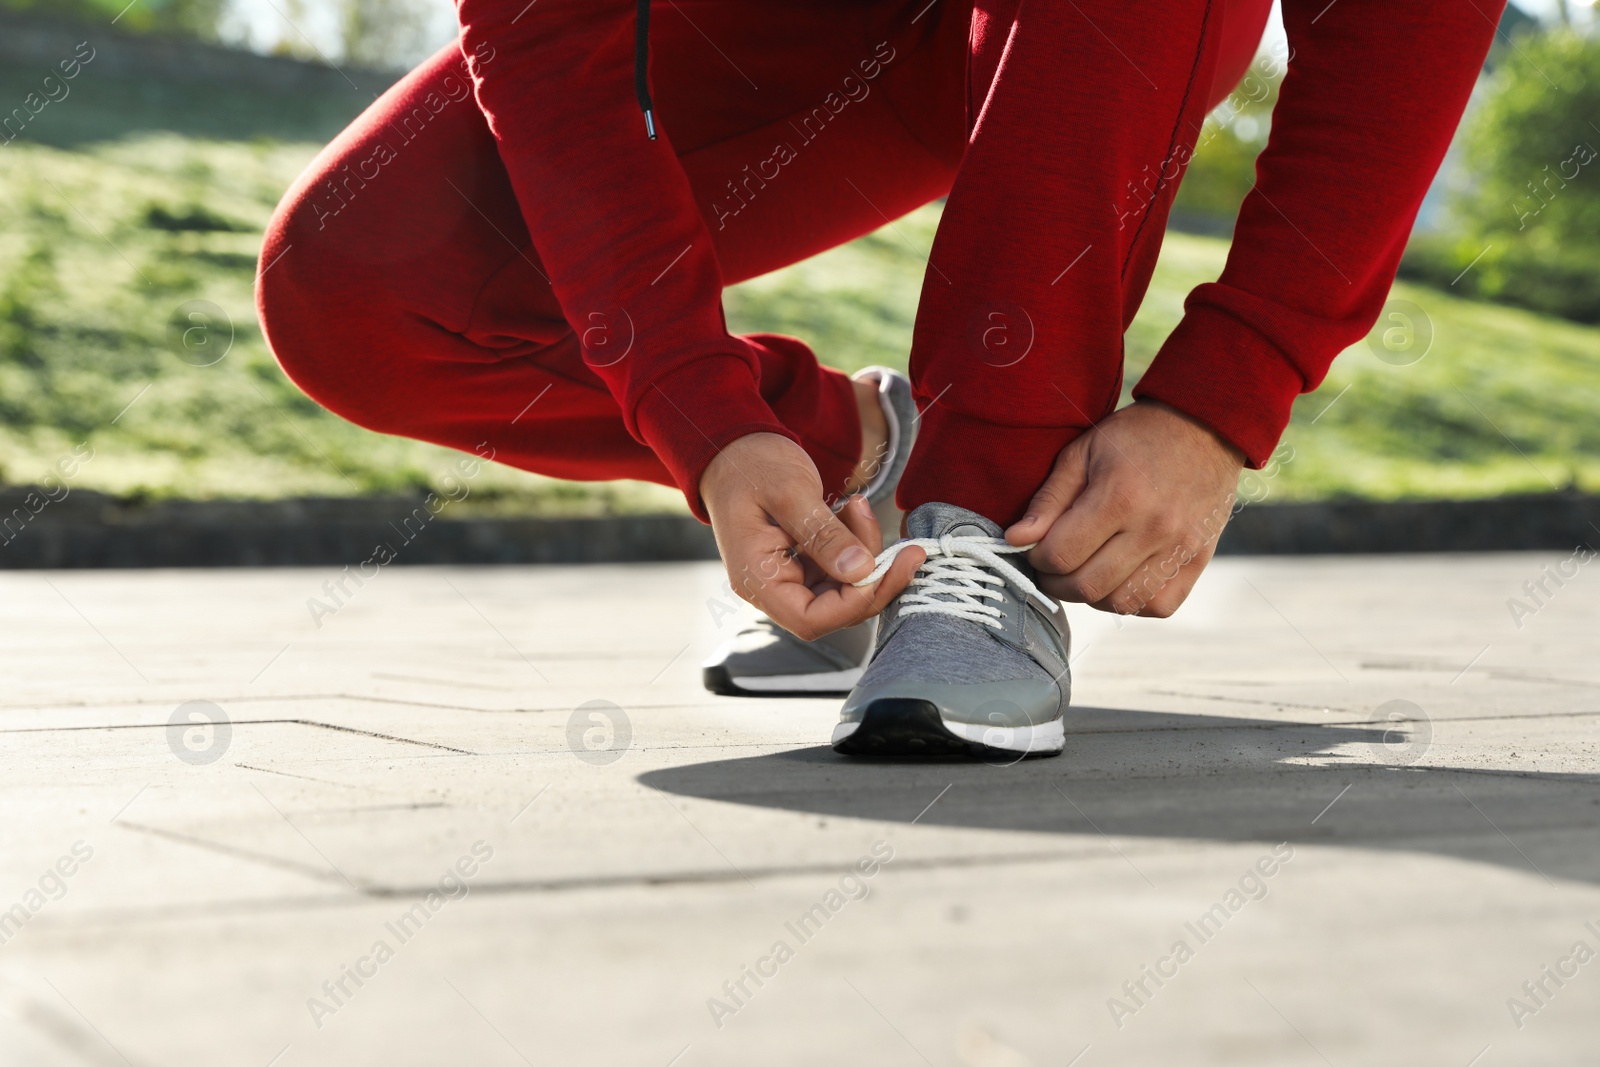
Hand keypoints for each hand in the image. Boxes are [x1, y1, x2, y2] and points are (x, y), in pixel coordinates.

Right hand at [700, 433, 923, 640]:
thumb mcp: (791, 492)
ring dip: (866, 557)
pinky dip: (856, 547)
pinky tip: (853, 512)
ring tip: (858, 507)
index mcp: (756, 579)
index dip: (854, 603)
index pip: (810, 619)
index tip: (886, 567)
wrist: (732, 448)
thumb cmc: (750, 465)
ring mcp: (787, 577)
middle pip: (833, 610)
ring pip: (842, 591)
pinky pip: (839, 572)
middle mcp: (770, 588)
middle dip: (872, 580)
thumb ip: (823, 534)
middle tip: (900, 544)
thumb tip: (861, 571)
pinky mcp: (802, 564)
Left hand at [1005, 401, 1245, 616]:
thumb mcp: (1082, 452)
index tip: (1036, 548)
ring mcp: (1180, 548)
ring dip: (1092, 595)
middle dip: (1057, 583)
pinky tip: (1119, 578)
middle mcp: (1154, 528)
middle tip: (1053, 566)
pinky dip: (1132, 602)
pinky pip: (1158, 605)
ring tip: (1084, 571)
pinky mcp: (1199, 560)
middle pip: (1088, 586)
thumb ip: (1048, 500)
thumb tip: (1015, 541)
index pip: (1061, 555)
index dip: (1038, 558)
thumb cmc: (1135, 437)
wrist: (1205, 426)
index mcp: (1120, 496)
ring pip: (1120, 603)